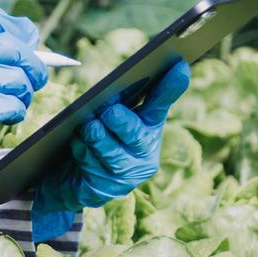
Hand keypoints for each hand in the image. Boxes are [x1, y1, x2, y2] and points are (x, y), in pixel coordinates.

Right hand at [0, 3, 48, 205]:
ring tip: (8, 102)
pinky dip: (15, 113)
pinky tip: (1, 117)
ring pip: (20, 79)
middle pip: (14, 48)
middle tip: (32, 79)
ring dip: (22, 94)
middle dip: (32, 66)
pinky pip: (15, 105)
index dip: (14, 28)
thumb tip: (30, 35)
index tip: (25, 42)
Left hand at [32, 59, 190, 242]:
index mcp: (149, 127)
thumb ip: (122, 98)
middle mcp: (145, 153)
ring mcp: (127, 175)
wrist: (77, 180)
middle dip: (119, 120)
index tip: (180, 65)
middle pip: (134, 133)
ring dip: (96, 136)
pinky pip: (92, 167)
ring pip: (111, 152)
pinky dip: (83, 151)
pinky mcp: (106, 190)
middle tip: (108, 110)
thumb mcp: (114, 117)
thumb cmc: (100, 139)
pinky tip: (77, 143)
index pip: (161, 103)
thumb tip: (128, 78)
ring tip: (86, 126)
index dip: (170, 86)